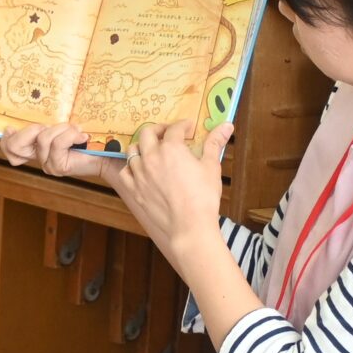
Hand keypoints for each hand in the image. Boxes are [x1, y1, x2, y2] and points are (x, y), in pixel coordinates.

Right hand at [3, 122, 108, 181]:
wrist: (108, 154)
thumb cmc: (89, 138)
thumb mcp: (65, 127)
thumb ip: (51, 124)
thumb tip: (40, 115)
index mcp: (38, 149)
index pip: (10, 149)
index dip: (5, 139)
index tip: (11, 127)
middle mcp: (39, 159)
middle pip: (15, 146)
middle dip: (31, 130)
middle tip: (50, 127)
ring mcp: (47, 165)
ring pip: (42, 138)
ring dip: (61, 129)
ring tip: (77, 131)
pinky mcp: (58, 166)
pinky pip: (57, 143)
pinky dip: (70, 134)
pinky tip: (82, 136)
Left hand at [107, 120, 231, 252]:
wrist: (189, 226)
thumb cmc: (203, 197)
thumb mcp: (211, 167)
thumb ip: (214, 143)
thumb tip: (226, 126)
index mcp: (171, 149)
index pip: (174, 129)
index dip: (182, 125)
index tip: (188, 127)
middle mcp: (151, 158)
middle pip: (147, 133)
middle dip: (158, 129)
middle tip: (167, 132)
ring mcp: (139, 174)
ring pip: (132, 151)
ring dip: (142, 146)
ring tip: (151, 149)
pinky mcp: (134, 190)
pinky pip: (126, 172)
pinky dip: (131, 167)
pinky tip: (139, 169)